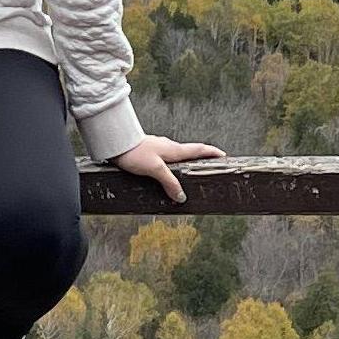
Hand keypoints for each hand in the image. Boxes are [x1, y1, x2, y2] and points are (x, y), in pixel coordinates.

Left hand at [109, 135, 227, 204]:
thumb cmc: (134, 152)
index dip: (212, 152)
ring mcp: (158, 148)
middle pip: (189, 151)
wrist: (115, 143)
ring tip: (187, 173)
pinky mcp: (148, 151)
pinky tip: (164, 172)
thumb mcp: (155, 169)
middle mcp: (168, 147)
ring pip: (176, 155)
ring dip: (184, 161)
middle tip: (208, 165)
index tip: (223, 156)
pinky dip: (171, 164)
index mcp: (174, 149)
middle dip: (200, 158)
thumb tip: (182, 196)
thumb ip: (169, 183)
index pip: (198, 149)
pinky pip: (165, 158)